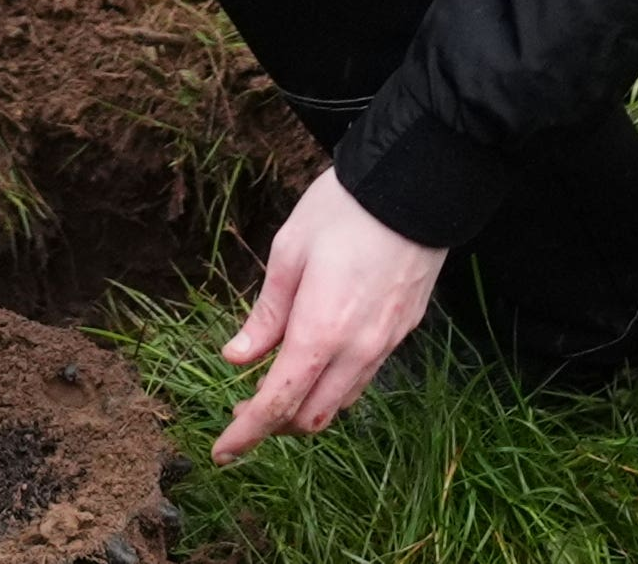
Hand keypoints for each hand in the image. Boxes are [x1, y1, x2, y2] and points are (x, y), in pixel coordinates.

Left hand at [215, 168, 446, 459]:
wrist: (415, 185)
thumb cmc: (344, 209)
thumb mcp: (289, 252)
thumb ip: (266, 314)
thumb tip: (237, 357)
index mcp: (320, 330)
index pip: (278, 401)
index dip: (247, 433)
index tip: (222, 452)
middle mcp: (357, 349)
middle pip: (311, 416)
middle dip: (274, 424)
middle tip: (241, 408)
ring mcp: (385, 343)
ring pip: (340, 402)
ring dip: (305, 407)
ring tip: (275, 386)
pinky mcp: (402, 331)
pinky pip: (362, 377)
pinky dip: (333, 385)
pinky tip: (316, 361)